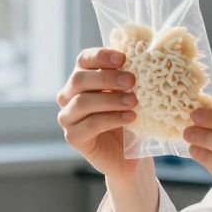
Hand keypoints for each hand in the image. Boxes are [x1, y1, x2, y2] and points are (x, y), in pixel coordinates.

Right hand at [55, 47, 142, 180]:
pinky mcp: (73, 137)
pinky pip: (90, 124)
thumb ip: (128, 78)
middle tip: (131, 80)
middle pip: (79, 79)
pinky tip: (130, 117)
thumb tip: (143, 59)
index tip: (123, 58)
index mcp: (81, 79)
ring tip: (134, 101)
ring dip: (110, 99)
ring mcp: (67, 117)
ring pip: (82, 102)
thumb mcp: (129, 94)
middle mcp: (68, 96)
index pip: (83, 60)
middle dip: (107, 78)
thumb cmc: (128, 119)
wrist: (128, 155)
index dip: (101, 56)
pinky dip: (112, 119)